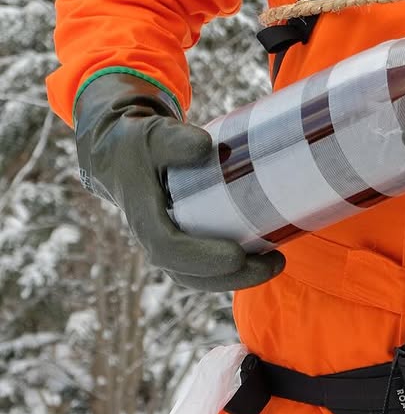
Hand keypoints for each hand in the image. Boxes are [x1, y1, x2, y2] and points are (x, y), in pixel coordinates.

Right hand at [74, 73, 285, 291]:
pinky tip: (263, 255)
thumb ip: (174, 139)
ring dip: (237, 278)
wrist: (118, 154)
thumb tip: (205, 146)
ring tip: (276, 263)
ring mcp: (166, 244)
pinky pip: (204, 267)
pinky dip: (232, 269)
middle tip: (276, 263)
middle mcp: (153, 239)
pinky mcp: (180, 242)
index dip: (202, 256)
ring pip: (198, 276)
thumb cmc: (139, 143)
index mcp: (144, 218)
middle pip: (189, 274)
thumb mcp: (153, 135)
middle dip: (232, 276)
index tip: (238, 254)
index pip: (169, 248)